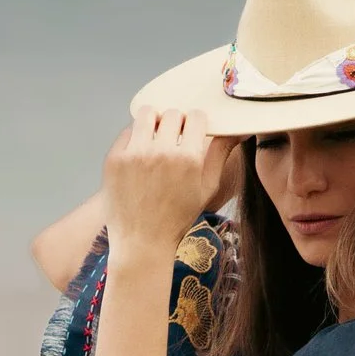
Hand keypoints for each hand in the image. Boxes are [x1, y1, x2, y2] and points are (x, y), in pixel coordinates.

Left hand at [102, 109, 238, 267]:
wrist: (142, 241)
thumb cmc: (178, 217)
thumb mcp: (207, 187)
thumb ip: (221, 153)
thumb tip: (239, 130)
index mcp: (188, 158)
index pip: (195, 117)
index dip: (195, 124)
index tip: (192, 133)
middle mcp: (161, 152)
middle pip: (173, 113)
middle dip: (176, 123)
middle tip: (174, 139)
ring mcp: (134, 154)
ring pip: (147, 115)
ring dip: (154, 122)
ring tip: (156, 139)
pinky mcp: (115, 159)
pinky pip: (127, 132)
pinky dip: (135, 138)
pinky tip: (139, 155)